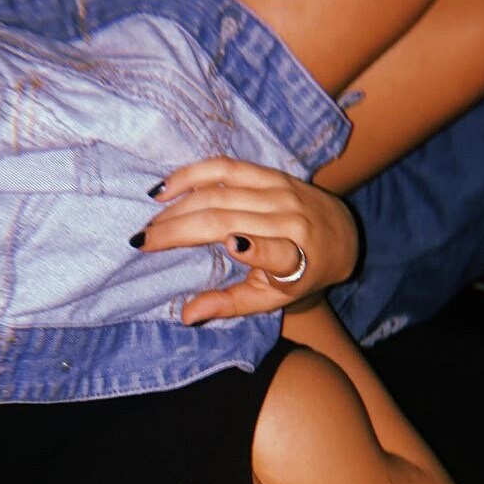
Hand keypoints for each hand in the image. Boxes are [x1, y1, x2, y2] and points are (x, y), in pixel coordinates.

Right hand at [136, 158, 358, 323]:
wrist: (341, 236)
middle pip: (228, 218)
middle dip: (181, 228)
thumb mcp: (272, 299)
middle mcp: (290, 221)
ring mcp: (280, 193)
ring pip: (220, 192)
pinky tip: (167, 187)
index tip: (230, 245)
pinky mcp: (270, 173)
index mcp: (297, 259)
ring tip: (150, 220)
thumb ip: (231, 305)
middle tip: (143, 240)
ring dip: (179, 204)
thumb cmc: (301, 275)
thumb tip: (187, 316)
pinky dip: (193, 174)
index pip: (279, 253)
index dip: (257, 248)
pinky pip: (226, 167)